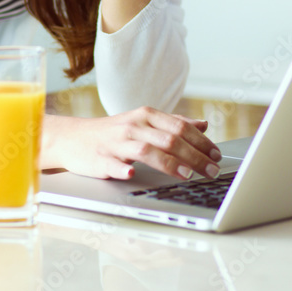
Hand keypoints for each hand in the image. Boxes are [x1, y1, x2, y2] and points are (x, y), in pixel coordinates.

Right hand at [43, 108, 221, 180]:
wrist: (74, 138)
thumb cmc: (115, 133)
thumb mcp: (144, 123)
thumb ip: (173, 124)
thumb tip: (203, 125)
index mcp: (146, 116)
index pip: (179, 126)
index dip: (201, 141)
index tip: (217, 155)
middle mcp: (133, 126)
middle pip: (168, 139)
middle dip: (194, 156)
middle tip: (212, 171)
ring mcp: (116, 142)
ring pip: (146, 150)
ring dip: (168, 162)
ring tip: (186, 175)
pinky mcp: (100, 158)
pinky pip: (113, 164)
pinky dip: (122, 169)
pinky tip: (131, 174)